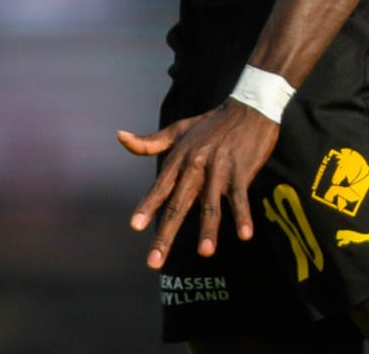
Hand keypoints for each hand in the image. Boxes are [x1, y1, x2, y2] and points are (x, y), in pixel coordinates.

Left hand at [118, 100, 278, 268]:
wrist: (248, 107)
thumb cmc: (211, 123)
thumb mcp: (178, 130)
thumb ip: (150, 141)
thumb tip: (120, 137)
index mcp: (179, 158)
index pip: (160, 187)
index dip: (148, 207)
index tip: (135, 227)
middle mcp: (196, 165)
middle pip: (179, 204)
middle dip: (166, 234)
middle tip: (155, 261)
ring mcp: (219, 168)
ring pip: (211, 204)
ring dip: (209, 229)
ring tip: (205, 253)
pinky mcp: (242, 170)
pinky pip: (241, 197)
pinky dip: (243, 215)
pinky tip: (244, 235)